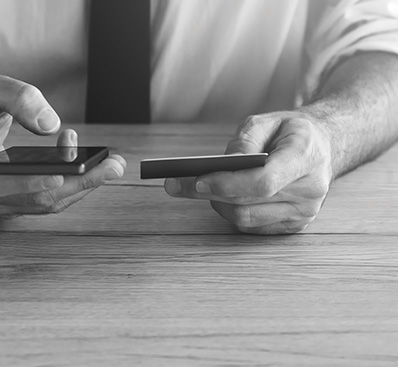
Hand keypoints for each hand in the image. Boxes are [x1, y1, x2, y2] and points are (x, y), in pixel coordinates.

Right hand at [0, 74, 125, 216]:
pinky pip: (45, 203)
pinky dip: (70, 186)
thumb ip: (20, 99)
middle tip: (114, 166)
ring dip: (82, 186)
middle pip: (37, 198)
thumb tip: (51, 126)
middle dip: (80, 181)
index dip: (34, 180)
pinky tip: (92, 171)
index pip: (2, 182)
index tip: (65, 171)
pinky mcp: (10, 206)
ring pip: (46, 204)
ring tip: (112, 166)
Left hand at [164, 111, 333, 233]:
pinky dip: (231, 210)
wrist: (322, 148)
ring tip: (197, 186)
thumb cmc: (290, 133)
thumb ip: (244, 140)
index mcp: (306, 157)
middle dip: (207, 193)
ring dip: (217, 203)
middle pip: (248, 201)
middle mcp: (310, 190)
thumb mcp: (268, 121)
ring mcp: (304, 213)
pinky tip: (222, 196)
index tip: (196, 180)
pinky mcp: (294, 226)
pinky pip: (251, 226)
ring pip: (245, 217)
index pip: (263, 181)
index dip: (227, 184)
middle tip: (175, 184)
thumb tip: (222, 165)